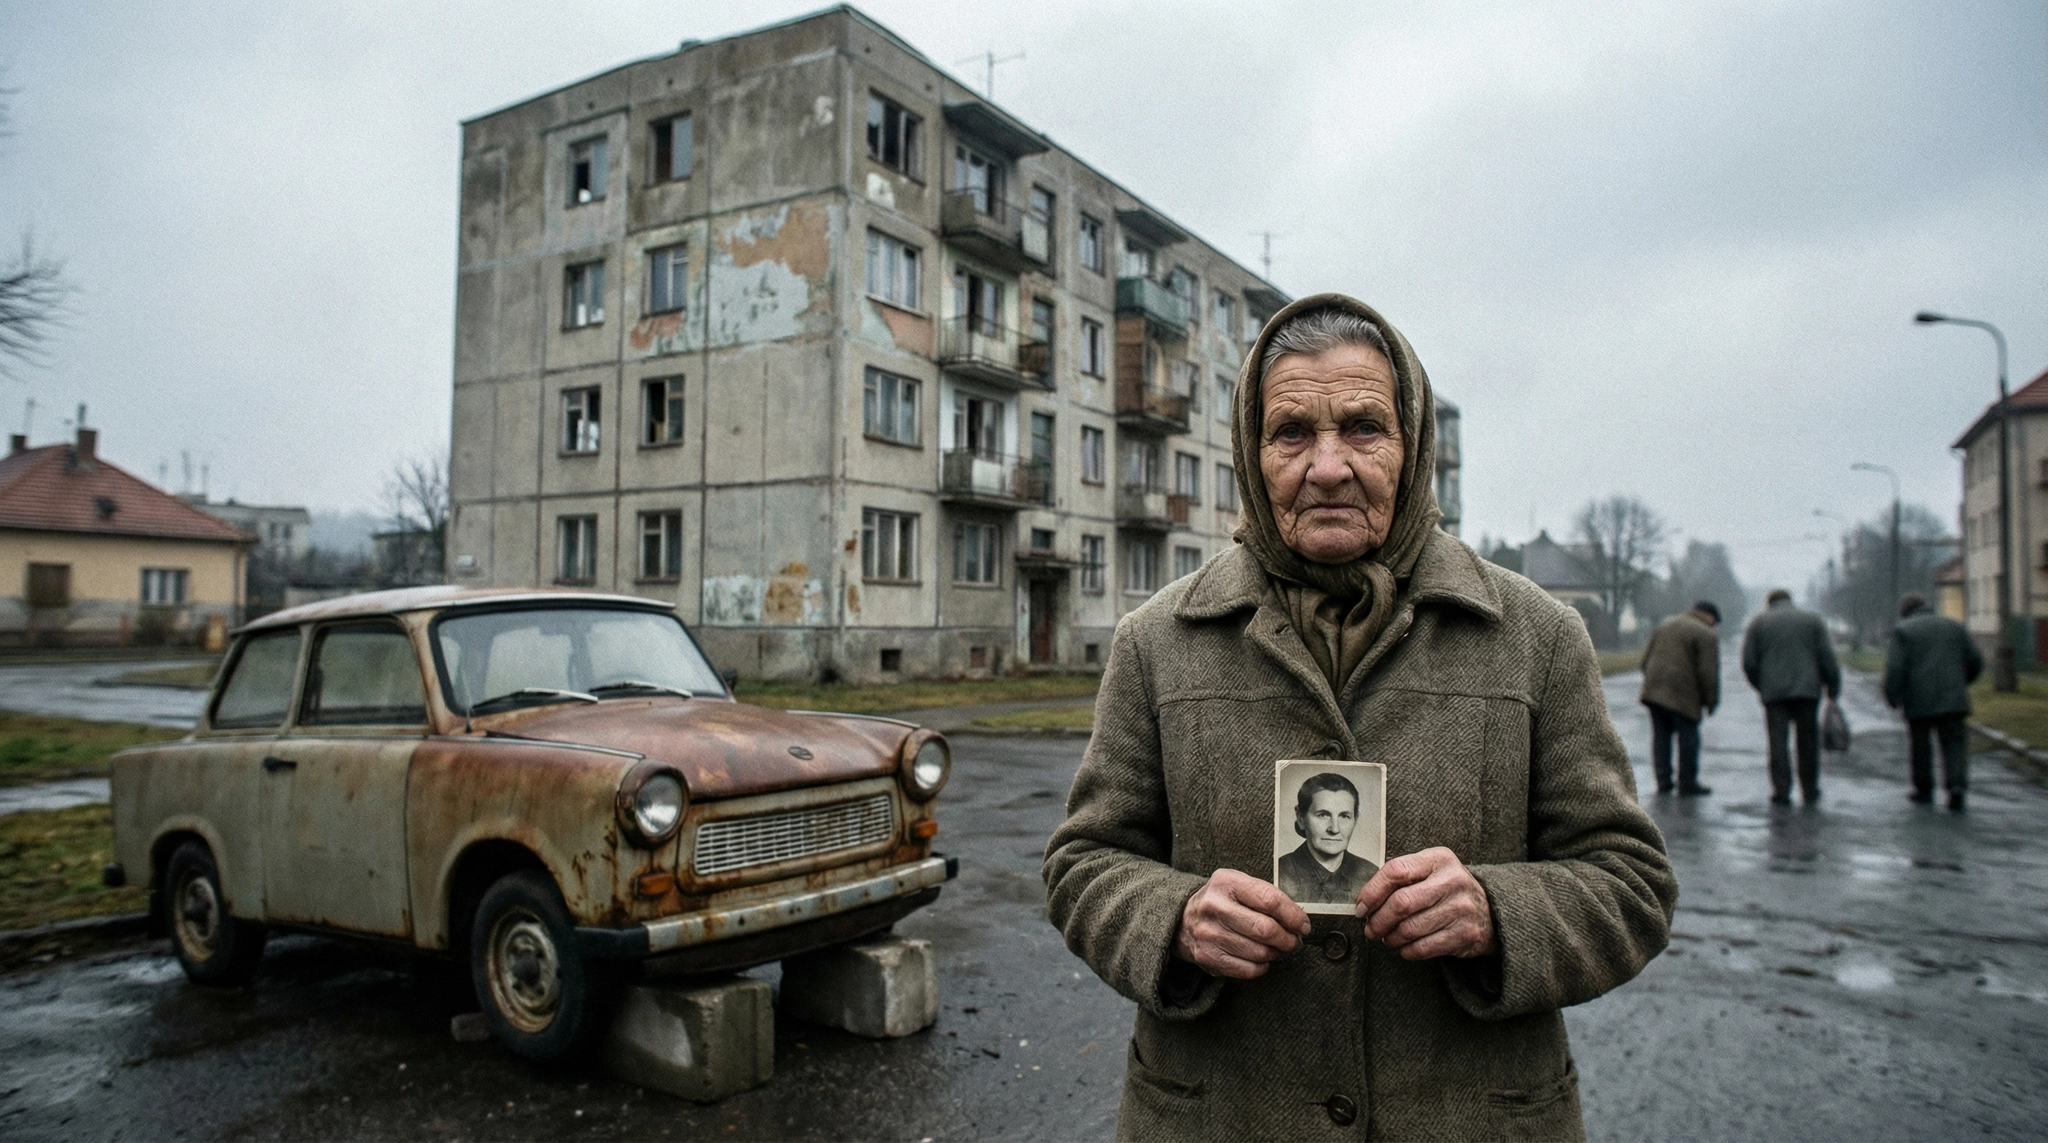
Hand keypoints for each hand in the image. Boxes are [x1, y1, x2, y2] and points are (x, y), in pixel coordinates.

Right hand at [1173, 868, 1310, 978]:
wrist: (1182, 919)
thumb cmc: (1221, 901)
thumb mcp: (1238, 885)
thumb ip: (1265, 896)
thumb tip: (1298, 920)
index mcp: (1226, 882)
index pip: (1270, 900)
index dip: (1294, 916)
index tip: (1303, 925)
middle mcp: (1215, 906)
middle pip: (1266, 930)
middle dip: (1288, 939)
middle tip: (1294, 941)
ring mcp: (1209, 933)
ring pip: (1259, 952)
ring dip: (1276, 954)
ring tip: (1278, 949)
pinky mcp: (1207, 956)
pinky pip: (1248, 969)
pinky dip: (1262, 966)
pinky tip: (1261, 958)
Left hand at [1355, 847, 1495, 959]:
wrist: (1488, 912)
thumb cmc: (1445, 890)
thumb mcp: (1429, 871)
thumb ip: (1400, 878)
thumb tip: (1363, 902)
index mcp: (1438, 859)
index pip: (1396, 871)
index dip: (1372, 892)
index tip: (1361, 908)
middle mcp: (1452, 881)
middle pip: (1401, 903)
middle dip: (1378, 920)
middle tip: (1370, 929)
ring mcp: (1461, 908)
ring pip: (1410, 928)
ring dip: (1391, 938)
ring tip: (1387, 938)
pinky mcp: (1465, 934)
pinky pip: (1424, 947)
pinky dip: (1407, 951)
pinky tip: (1404, 947)